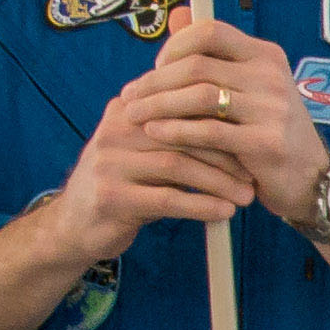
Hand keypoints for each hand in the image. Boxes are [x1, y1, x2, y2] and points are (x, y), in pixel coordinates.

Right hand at [43, 55, 261, 258]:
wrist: (75, 223)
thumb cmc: (124, 185)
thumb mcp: (145, 152)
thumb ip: (177, 134)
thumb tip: (235, 125)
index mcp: (126, 110)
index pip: (181, 106)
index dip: (219, 123)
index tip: (251, 140)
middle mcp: (115, 130)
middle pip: (182, 133)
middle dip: (225, 154)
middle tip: (254, 173)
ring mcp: (110, 163)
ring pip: (177, 166)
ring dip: (218, 182)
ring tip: (246, 196)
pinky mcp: (111, 196)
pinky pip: (167, 199)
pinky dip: (200, 205)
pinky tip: (224, 213)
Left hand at [142, 17, 329, 231]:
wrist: (310, 179)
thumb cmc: (268, 131)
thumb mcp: (248, 87)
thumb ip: (212, 54)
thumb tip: (177, 14)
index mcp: (266, 56)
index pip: (210, 31)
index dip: (174, 46)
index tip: (156, 68)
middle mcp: (272, 76)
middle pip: (197, 65)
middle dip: (154, 81)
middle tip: (129, 97)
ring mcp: (272, 109)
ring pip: (199, 96)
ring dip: (158, 105)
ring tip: (134, 116)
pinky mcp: (266, 143)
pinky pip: (209, 131)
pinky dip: (176, 131)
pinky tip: (156, 133)